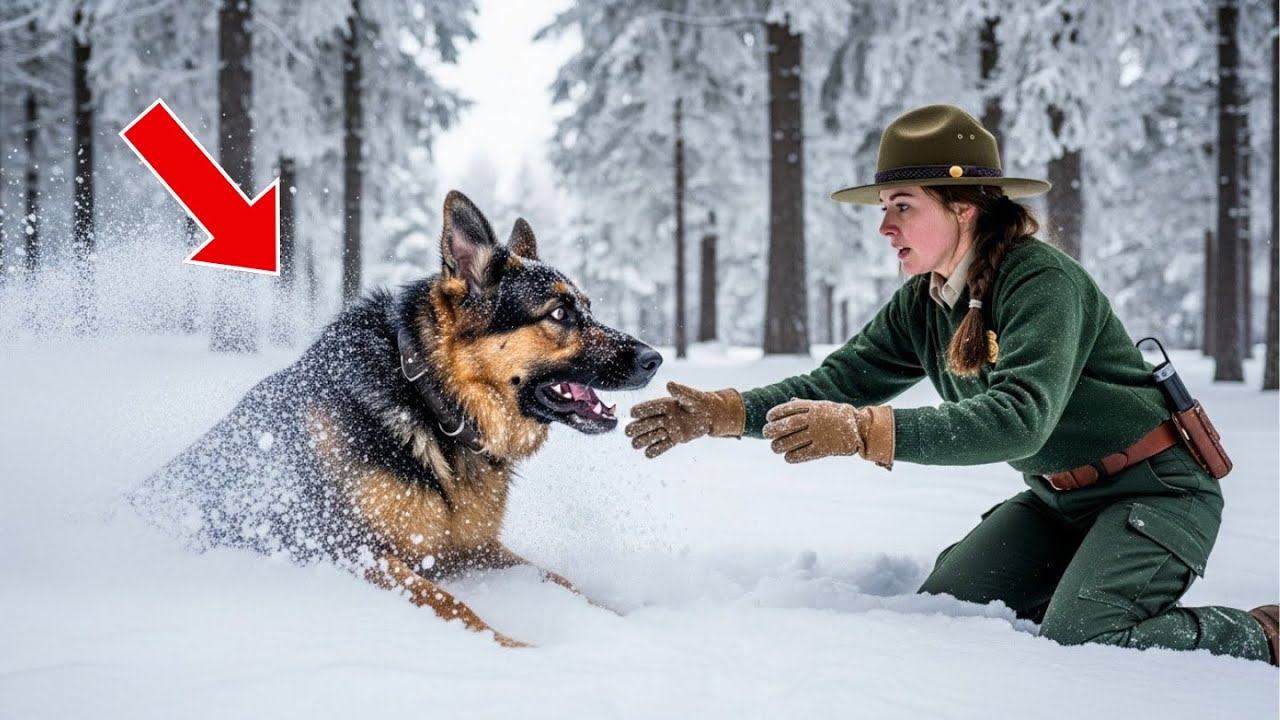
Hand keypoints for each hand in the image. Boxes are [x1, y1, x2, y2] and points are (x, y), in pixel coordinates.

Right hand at [625, 382, 743, 457]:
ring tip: (635, 444)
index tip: (632, 413)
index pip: (650, 408)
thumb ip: (680, 392)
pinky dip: (656, 450)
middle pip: (647, 423)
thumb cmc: (700, 402)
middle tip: (628, 431)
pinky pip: (663, 446)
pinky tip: (648, 454)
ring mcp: (669, 429)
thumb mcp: (692, 397)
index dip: (641, 410)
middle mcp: (664, 417)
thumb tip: (669, 385)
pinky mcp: (675, 439)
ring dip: (643, 440)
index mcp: (666, 405)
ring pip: (653, 436)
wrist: (709, 415)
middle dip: (637, 427)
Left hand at [762, 399, 894, 466]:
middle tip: (766, 434)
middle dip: (771, 430)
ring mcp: (818, 435)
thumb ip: (806, 405)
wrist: (860, 428)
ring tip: (775, 447)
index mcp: (813, 407)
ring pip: (790, 442)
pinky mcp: (822, 449)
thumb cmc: (838, 416)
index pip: (787, 409)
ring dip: (778, 446)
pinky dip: (791, 456)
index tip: (768, 418)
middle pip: (785, 426)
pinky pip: (801, 454)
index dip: (775, 414)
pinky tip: (788, 456)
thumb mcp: (822, 405)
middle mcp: (813, 420)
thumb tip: (790, 402)